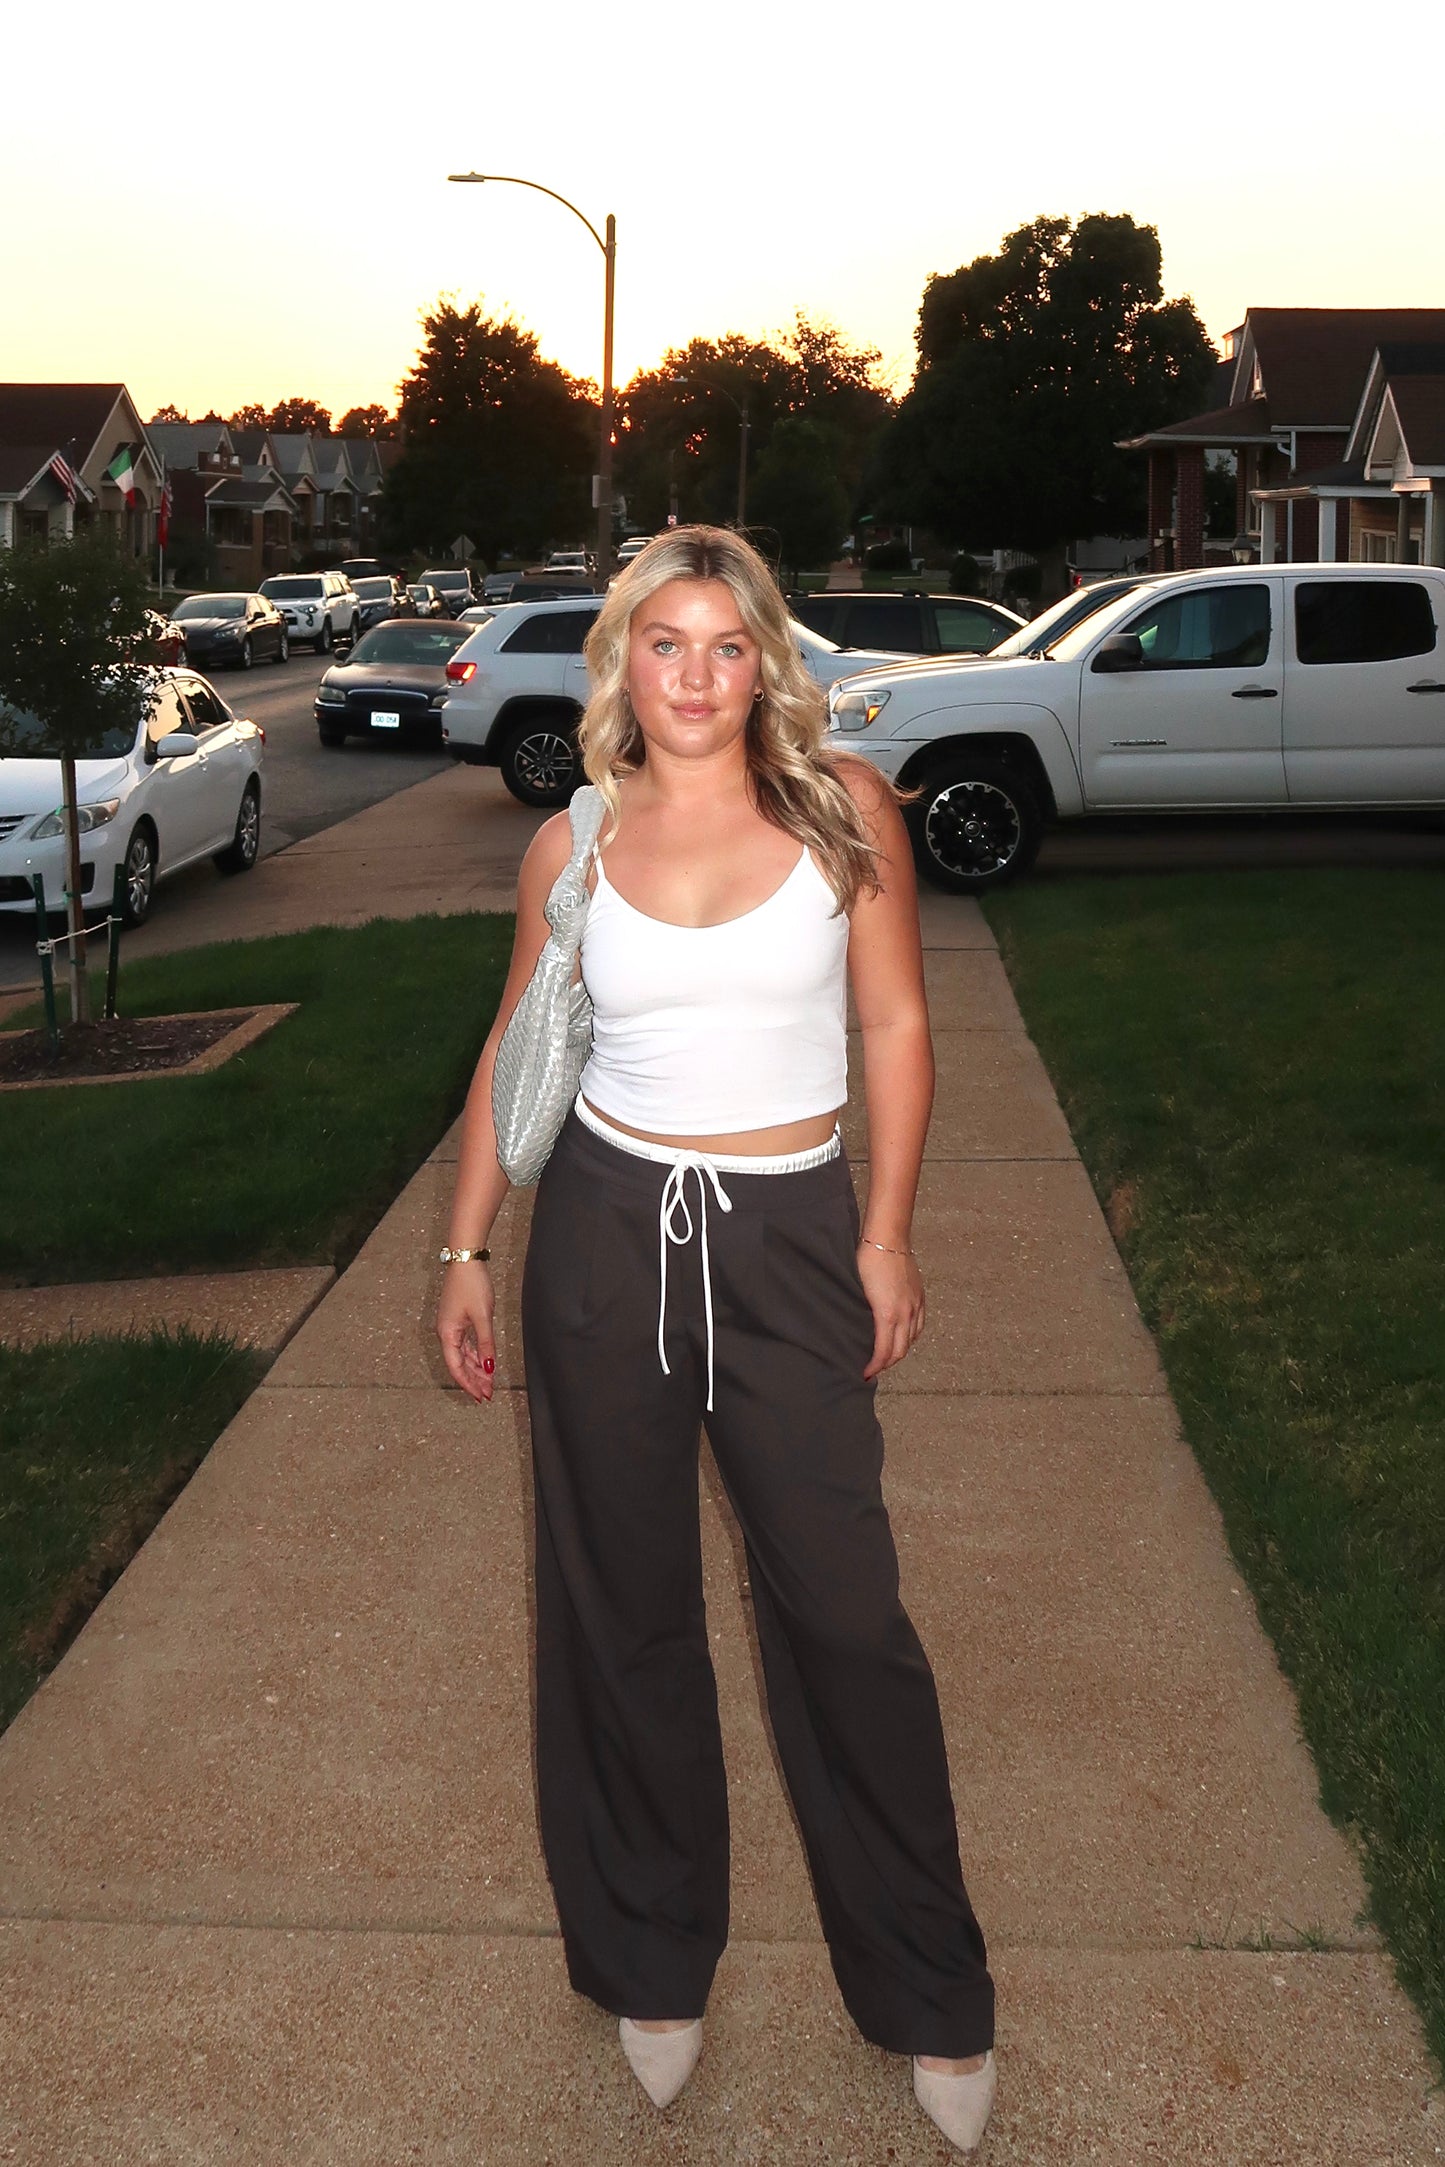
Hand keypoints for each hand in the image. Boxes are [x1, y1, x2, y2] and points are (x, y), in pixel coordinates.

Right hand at [436, 1259, 495, 1401]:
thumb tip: (489, 1368)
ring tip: (488, 1382)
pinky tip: (485, 1363)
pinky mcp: (458, 1319)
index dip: (469, 1384)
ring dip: (475, 1369)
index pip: (456, 1367)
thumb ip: (486, 1344)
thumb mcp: (483, 1317)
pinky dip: (475, 1355)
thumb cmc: (472, 1285)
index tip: (481, 1396)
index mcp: (447, 1334)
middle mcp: (446, 1333)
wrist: (466, 1260)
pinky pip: (465, 1344)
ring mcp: (451, 1326)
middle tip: (488, 1394)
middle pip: (459, 1364)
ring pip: (463, 1355)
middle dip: (474, 1380)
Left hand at [856, 1243, 924, 1379]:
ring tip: (885, 1356)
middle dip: (886, 1364)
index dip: (874, 1367)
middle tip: (873, 1370)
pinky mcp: (920, 1297)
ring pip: (911, 1340)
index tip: (864, 1374)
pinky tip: (903, 1338)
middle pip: (899, 1351)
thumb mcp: (858, 1293)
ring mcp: (915, 1305)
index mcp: (888, 1315)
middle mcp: (905, 1313)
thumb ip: (862, 1316)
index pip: (883, 1352)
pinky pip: (919, 1326)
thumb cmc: (867, 1261)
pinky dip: (911, 1337)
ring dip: (899, 1352)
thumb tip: (857, 1334)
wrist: (888, 1238)